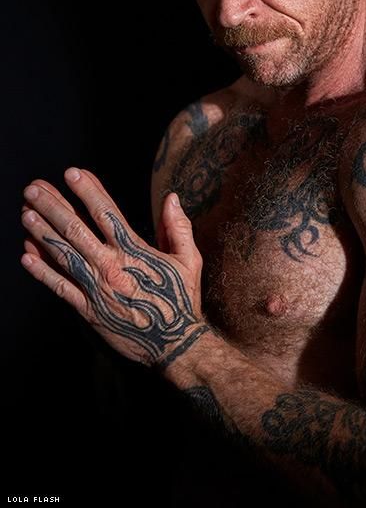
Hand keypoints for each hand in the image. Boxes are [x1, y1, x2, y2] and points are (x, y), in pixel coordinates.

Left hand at [20, 167, 205, 366]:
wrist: (175, 344)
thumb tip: (171, 197)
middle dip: (53, 206)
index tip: (72, 172)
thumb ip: (178, 227)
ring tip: (25, 212)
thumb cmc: (182, 299)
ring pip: (64, 255)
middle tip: (33, 187)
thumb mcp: (189, 260)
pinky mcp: (88, 311)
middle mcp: (111, 267)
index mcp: (135, 251)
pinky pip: (61, 288)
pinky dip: (42, 271)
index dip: (88, 191)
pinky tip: (26, 255)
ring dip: (42, 232)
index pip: (106, 213)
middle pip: (76, 230)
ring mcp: (97, 289)